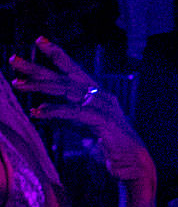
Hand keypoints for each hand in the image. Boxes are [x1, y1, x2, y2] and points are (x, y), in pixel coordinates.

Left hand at [10, 39, 151, 184]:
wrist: (134, 165)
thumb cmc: (109, 147)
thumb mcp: (81, 127)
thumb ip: (64, 116)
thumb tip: (40, 110)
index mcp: (98, 94)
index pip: (74, 70)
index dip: (57, 55)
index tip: (40, 41)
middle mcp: (100, 96)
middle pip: (64, 78)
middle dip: (38, 68)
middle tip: (15, 61)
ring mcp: (103, 106)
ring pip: (66, 91)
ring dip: (40, 87)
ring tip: (19, 85)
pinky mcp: (103, 120)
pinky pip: (73, 112)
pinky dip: (54, 111)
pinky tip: (37, 112)